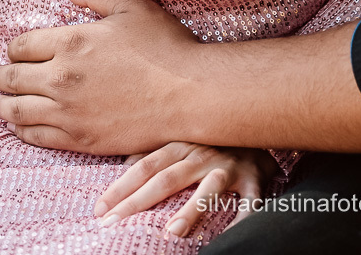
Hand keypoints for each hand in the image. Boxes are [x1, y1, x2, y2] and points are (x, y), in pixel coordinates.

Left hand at [0, 0, 209, 153]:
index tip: (15, 50)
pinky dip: (20, 130)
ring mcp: (68, 112)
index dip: (14, 47)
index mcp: (72, 43)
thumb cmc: (164, 45)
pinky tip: (18, 126)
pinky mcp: (79, 139)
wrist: (187, 92)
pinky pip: (36, 136)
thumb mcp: (131, 7)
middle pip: (13, 79)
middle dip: (0, 76)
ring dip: (0, 106)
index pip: (23, 45)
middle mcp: (62, 78)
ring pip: (17, 111)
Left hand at [95, 143, 278, 236]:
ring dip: (191, 209)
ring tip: (171, 232)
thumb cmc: (216, 138)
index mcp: (182, 144)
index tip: (99, 211)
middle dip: (138, 202)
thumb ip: (158, 152)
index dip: (121, 187)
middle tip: (114, 225)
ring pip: (209, 187)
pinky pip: (250, 201)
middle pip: (167, 178)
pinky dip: (243, 219)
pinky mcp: (254, 179)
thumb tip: (125, 165)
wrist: (261, 122)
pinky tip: (229, 237)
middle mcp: (202, 153)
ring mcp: (230, 165)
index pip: (145, 166)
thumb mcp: (185, 138)